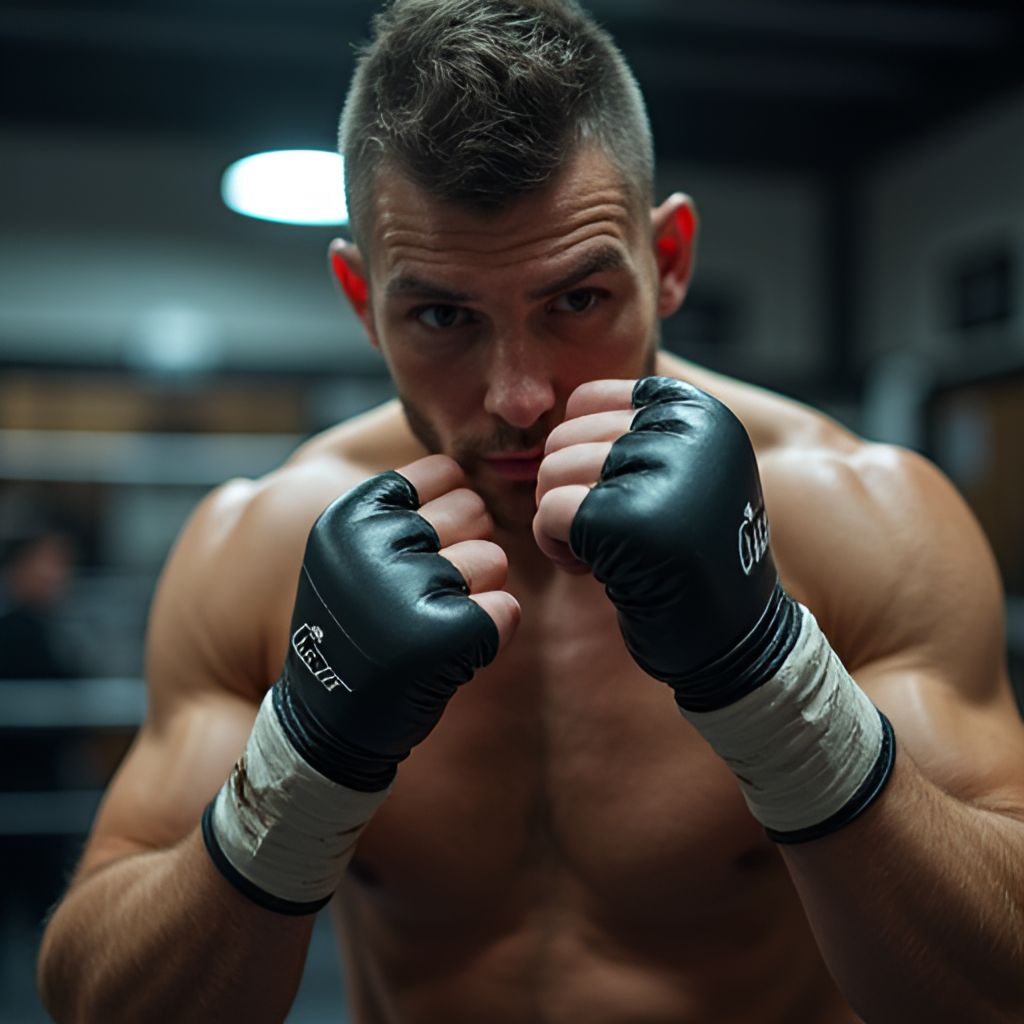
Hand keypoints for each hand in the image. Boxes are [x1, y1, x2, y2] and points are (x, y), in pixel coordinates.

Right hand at [278, 455, 519, 789]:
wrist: (328, 726)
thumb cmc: (356, 631)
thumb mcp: (351, 556)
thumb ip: (399, 512)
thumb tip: (468, 476)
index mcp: (346, 517)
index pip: (444, 474)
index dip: (448, 514)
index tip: (420, 553)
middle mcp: (368, 545)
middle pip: (474, 510)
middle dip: (466, 550)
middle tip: (429, 595)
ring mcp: (402, 590)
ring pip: (493, 559)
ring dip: (477, 593)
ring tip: (434, 624)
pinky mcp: (440, 637)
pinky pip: (507, 609)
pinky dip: (492, 633)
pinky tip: (452, 654)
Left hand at [535, 377, 777, 691]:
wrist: (733, 639)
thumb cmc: (692, 558)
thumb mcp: (684, 473)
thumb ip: (635, 432)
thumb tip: (561, 411)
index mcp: (700, 413)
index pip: (587, 401)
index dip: (577, 452)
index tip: (608, 494)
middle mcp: (688, 431)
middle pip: (564, 438)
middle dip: (563, 490)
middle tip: (599, 532)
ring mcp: (663, 473)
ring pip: (551, 471)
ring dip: (558, 520)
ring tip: (597, 548)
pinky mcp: (632, 521)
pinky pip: (549, 511)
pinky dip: (553, 545)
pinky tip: (586, 568)